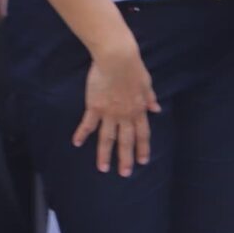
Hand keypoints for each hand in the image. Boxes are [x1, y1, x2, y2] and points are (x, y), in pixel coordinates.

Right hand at [78, 38, 158, 175]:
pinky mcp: (94, 107)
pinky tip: (76, 143)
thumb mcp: (147, 83)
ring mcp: (109, 113)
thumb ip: (150, 98)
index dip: (143, 148)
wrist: (117, 59)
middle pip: (126, 141)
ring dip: (105, 154)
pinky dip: (82, 134)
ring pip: (107, 138)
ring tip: (103, 168)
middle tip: (125, 173)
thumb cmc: (133, 68)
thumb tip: (156, 109)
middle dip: (126, 158)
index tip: (143, 160)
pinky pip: (88, 124)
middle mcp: (124, 115)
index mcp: (138, 110)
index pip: (142, 134)